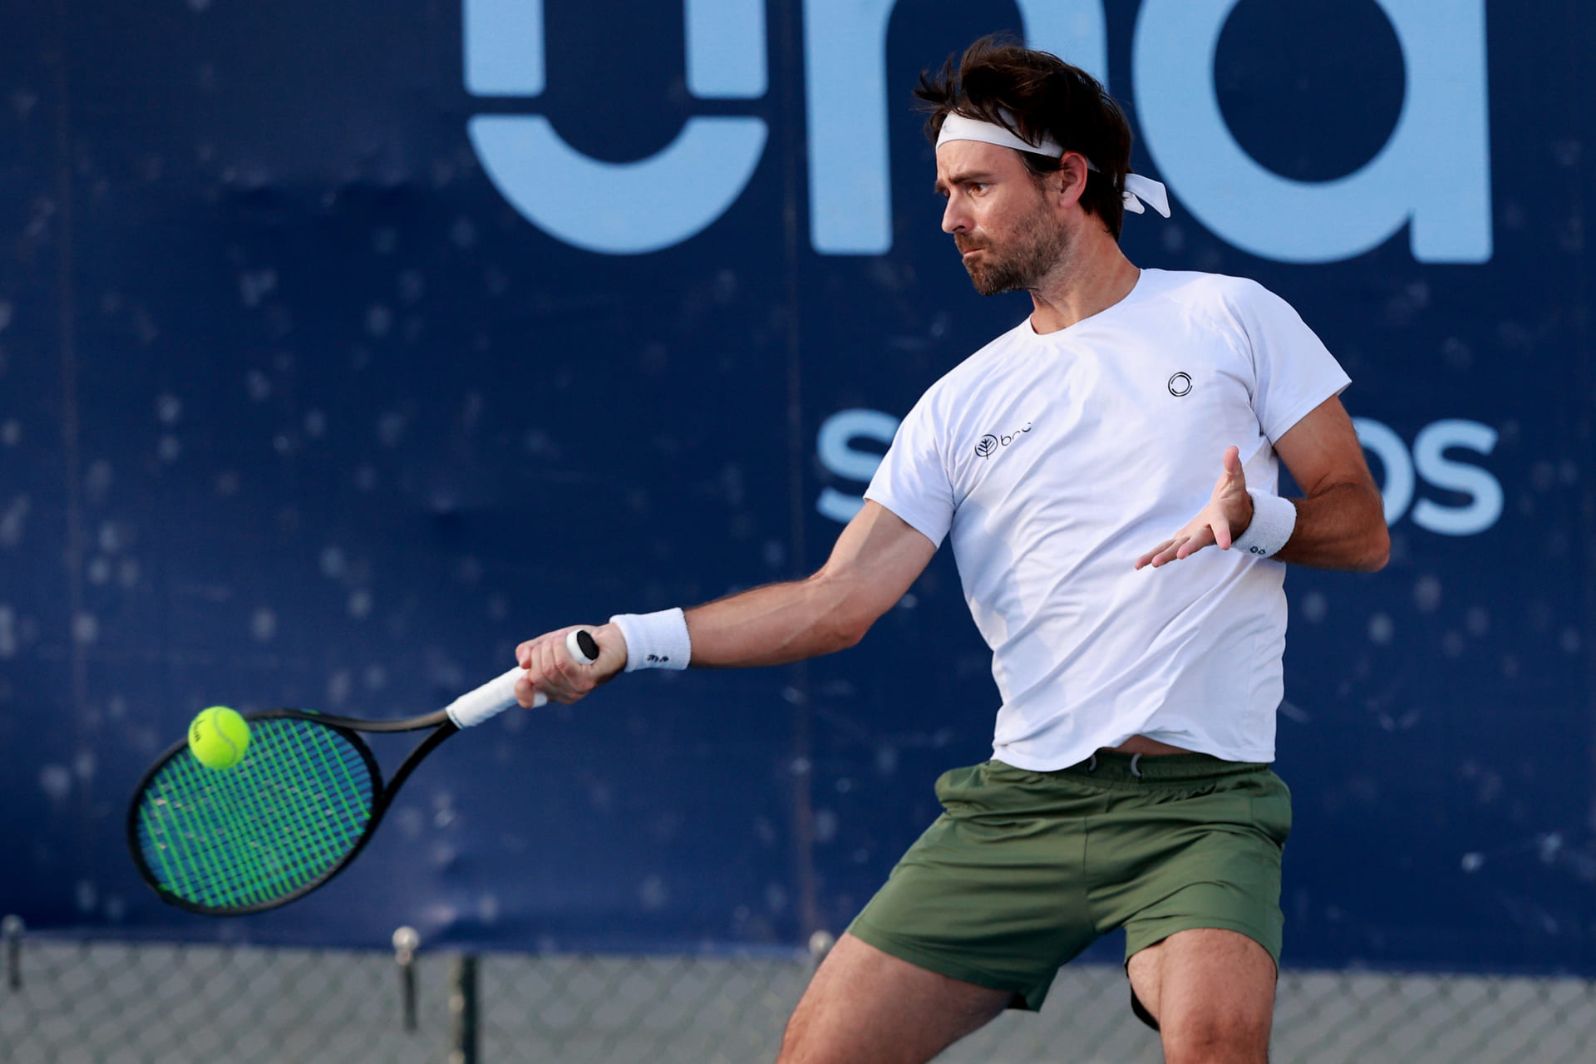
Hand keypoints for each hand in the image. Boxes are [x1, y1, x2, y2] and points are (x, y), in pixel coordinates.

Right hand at [512, 623, 627, 706]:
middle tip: (553, 643)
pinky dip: (561, 647)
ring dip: (552, 646)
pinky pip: (564, 664)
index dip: (520, 688)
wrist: (611, 638)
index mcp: (552, 690)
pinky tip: (569, 641)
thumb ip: (530, 651)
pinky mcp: (589, 681)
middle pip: (536, 675)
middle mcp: (564, 695)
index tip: (524, 672)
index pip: (528, 700)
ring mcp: (577, 690)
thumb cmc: (581, 643)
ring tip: (563, 640)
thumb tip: (522, 664)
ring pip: (549, 668)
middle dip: (539, 652)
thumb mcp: (549, 644)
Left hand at [1135, 445, 1252, 569]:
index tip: (1225, 546)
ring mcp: (1194, 538)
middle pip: (1198, 541)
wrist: (1234, 519)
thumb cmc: (1234, 498)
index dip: (1223, 534)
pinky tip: (1138, 565)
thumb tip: (1232, 448)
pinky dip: (1153, 556)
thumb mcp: (1235, 481)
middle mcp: (1207, 532)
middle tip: (1180, 557)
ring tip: (1149, 564)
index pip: (1222, 526)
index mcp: (1220, 519)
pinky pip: (1167, 548)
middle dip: (1189, 548)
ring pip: (1178, 549)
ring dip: (1164, 556)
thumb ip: (1233, 467)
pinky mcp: (1183, 540)